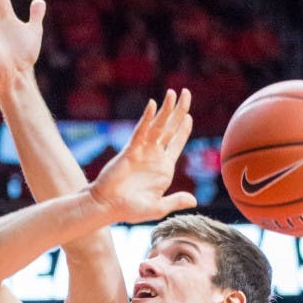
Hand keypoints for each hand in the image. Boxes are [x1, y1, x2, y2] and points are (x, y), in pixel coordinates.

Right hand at [89, 89, 196, 223]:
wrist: (108, 206)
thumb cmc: (131, 209)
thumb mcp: (158, 208)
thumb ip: (176, 201)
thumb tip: (194, 201)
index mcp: (163, 168)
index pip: (176, 144)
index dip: (183, 130)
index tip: (189, 116)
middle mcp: (154, 156)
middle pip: (170, 129)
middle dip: (179, 111)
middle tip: (186, 93)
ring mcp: (143, 151)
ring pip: (157, 126)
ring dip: (166, 110)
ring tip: (173, 93)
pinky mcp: (130, 150)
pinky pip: (141, 132)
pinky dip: (147, 119)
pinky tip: (153, 106)